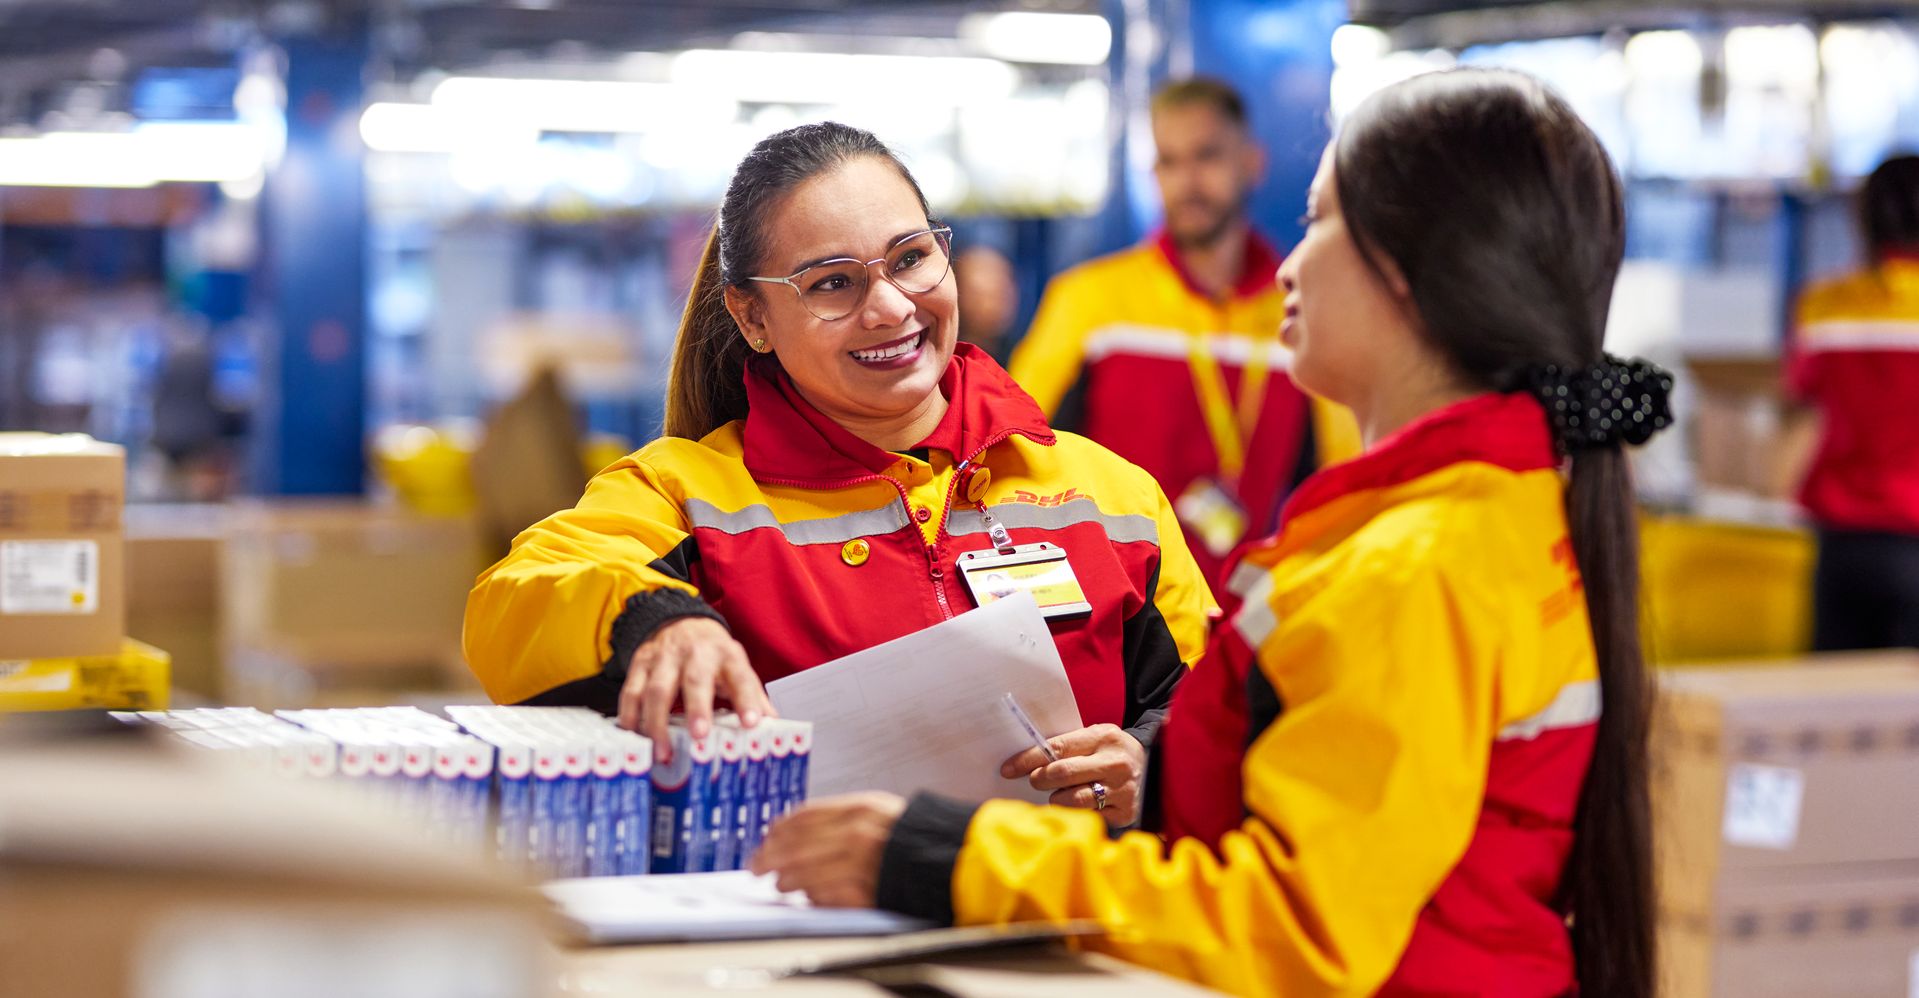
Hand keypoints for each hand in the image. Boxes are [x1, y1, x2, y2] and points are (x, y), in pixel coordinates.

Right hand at [619, 616, 774, 759]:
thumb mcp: (737, 667)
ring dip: (657, 723)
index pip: (740, 676)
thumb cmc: (712, 655)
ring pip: (657, 689)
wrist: (679, 622)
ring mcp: (664, 657)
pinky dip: (631, 716)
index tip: (751, 723)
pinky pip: (631, 691)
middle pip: (695, 679)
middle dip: (697, 708)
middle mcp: (695, 653)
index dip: (746, 699)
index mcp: (726, 655)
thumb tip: (773, 726)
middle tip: (699, 736)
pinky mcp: (640, 664)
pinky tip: (635, 737)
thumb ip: (752, 696)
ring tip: (663, 752)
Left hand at [749, 792, 905, 907]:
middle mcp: (857, 834)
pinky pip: (825, 897)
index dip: (778, 830)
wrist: (949, 860)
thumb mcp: (877, 811)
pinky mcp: (865, 892)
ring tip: (781, 884)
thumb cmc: (910, 836)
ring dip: (787, 881)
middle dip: (769, 858)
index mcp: (859, 808)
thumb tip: (795, 831)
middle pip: (796, 847)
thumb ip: (840, 817)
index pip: (803, 816)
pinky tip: (808, 896)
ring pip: (805, 874)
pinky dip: (813, 897)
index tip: (765, 839)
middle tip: (756, 866)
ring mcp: (860, 864)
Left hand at [1000, 724, 1145, 826]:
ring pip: (1071, 800)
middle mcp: (1116, 763)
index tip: (1007, 769)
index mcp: (1105, 737)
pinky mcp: (1125, 813)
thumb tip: (1025, 761)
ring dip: (1056, 799)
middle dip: (1039, 779)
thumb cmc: (1111, 754)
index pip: (1056, 747)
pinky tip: (1078, 805)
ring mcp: (1123, 790)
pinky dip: (1075, 813)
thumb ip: (1067, 746)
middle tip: (1035, 781)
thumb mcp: (1095, 739)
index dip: (1028, 759)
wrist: (1155, 770)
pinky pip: (1086, 817)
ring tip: (1061, 793)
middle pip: (1061, 774)